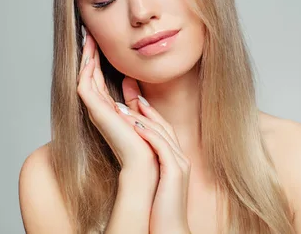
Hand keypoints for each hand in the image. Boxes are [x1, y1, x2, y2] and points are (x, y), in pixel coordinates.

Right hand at [76, 28, 158, 178]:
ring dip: (86, 57)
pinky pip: (85, 86)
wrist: (147, 164)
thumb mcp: (144, 115)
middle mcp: (101, 109)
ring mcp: (96, 111)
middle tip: (89, 33)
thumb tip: (129, 80)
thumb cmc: (149, 144)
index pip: (100, 80)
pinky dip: (86, 70)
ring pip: (85, 77)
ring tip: (88, 38)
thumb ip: (135, 99)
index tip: (99, 42)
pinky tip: (89, 56)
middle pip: (90, 75)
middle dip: (89, 54)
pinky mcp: (96, 112)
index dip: (99, 60)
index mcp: (110, 110)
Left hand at [115, 79, 191, 233]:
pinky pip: (162, 146)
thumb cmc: (160, 212)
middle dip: (143, 102)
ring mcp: (179, 163)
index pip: (159, 127)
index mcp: (173, 159)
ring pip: (161, 131)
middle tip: (127, 82)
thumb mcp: (152, 183)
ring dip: (141, 115)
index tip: (130, 93)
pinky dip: (148, 132)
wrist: (171, 232)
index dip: (144, 108)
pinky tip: (135, 123)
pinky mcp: (175, 172)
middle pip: (162, 122)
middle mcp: (179, 157)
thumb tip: (133, 155)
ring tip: (122, 103)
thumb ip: (146, 166)